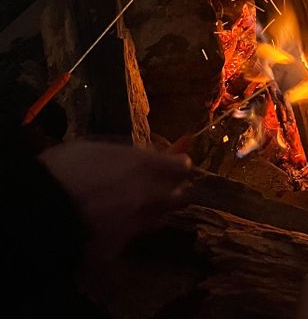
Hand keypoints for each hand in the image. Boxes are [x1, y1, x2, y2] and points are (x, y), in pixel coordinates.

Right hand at [40, 141, 191, 258]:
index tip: (178, 166)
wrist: (39, 204)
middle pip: (179, 197)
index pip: (181, 168)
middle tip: (163, 189)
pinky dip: (126, 235)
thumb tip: (141, 156)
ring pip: (159, 220)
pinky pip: (131, 240)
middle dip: (174, 192)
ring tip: (139, 210)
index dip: (180, 167)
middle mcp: (147, 194)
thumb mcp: (97, 147)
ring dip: (155, 213)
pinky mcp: (117, 247)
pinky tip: (113, 230)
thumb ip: (126, 154)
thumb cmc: (64, 166)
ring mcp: (134, 223)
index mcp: (142, 164)